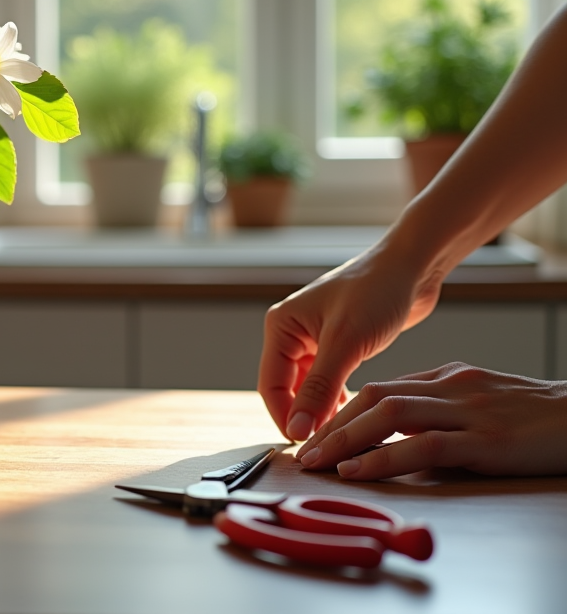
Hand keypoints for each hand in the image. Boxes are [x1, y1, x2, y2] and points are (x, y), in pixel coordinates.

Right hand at [258, 238, 443, 441]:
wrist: (413, 267)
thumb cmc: (376, 292)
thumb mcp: (344, 344)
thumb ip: (318, 389)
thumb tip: (297, 430)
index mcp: (281, 326)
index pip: (271, 385)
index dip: (285, 418)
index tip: (306, 447)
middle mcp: (292, 333)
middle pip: (287, 389)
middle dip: (304, 417)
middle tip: (326, 447)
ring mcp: (315, 338)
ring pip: (309, 387)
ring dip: (322, 410)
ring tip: (341, 434)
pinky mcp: (339, 344)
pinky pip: (329, 381)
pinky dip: (338, 398)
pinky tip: (353, 414)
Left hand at [296, 363, 566, 478]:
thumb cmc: (541, 418)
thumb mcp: (485, 403)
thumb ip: (443, 409)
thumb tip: (400, 428)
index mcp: (451, 376)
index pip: (383, 387)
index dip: (344, 409)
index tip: (317, 431)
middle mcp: (453, 386)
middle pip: (376, 396)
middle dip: (332, 422)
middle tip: (303, 449)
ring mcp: (469, 411)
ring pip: (390, 415)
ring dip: (345, 437)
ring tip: (315, 460)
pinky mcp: (487, 441)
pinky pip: (423, 446)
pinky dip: (383, 457)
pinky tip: (357, 469)